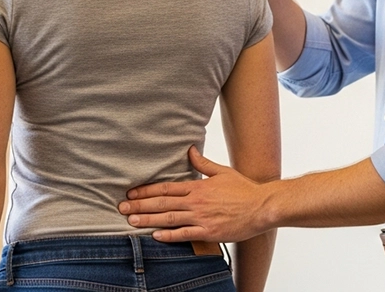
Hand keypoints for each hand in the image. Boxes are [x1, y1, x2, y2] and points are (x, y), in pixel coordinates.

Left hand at [119, 146, 270, 242]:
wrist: (262, 206)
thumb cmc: (244, 190)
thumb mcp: (222, 172)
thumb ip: (203, 163)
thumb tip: (190, 150)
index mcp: (198, 187)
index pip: (166, 188)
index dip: (146, 191)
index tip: (131, 194)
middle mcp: (196, 202)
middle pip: (162, 203)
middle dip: (140, 205)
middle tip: (122, 208)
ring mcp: (202, 218)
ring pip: (169, 218)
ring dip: (148, 219)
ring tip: (131, 221)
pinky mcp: (209, 232)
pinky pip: (185, 234)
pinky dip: (169, 235)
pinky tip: (155, 235)